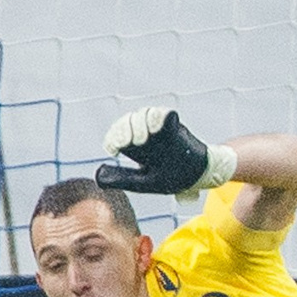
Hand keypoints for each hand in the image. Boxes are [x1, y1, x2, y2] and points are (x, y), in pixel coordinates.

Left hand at [97, 106, 234, 196]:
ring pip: (144, 115)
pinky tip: (157, 126)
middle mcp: (145, 134)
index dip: (114, 137)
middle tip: (130, 141)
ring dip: (141, 123)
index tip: (114, 149)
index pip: (118, 134)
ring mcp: (159, 128)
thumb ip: (123, 179)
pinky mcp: (174, 125)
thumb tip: (98, 176)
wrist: (198, 174)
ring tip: (143, 138)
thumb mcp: (145, 182)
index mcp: (135, 147)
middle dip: (126, 128)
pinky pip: (165, 114)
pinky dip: (159, 117)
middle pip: (128, 122)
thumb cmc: (171, 178)